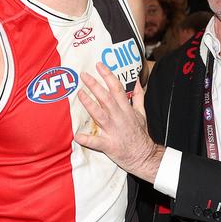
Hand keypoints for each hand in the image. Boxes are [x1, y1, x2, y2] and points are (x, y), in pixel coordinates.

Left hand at [74, 62, 163, 183]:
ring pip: (99, 115)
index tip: (99, 65)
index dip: (108, 75)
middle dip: (95, 85)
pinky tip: (77, 135)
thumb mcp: (142, 113)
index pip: (117, 88)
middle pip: (106, 98)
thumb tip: (137, 81)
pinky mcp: (108, 145)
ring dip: (89, 104)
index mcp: (126, 109)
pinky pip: (96, 142)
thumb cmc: (140, 134)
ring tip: (79, 94)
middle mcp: (119, 117)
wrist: (144, 156)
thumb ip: (139, 96)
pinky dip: (87, 139)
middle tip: (83, 75)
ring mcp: (113, 131)